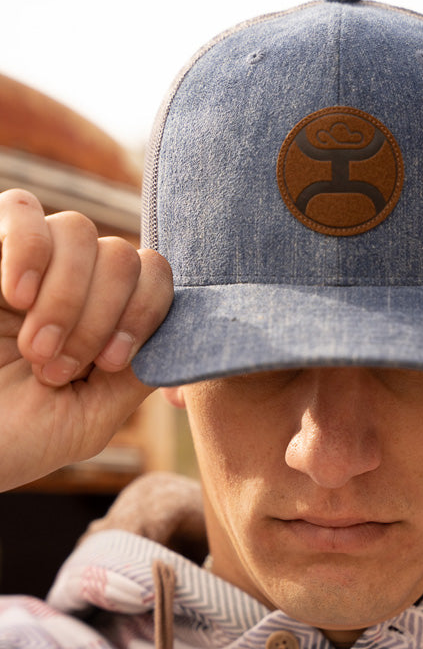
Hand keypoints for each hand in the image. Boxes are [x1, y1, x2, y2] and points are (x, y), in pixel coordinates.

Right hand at [0, 189, 172, 490]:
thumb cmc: (13, 440)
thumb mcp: (91, 417)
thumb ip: (138, 372)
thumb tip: (178, 332)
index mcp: (108, 320)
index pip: (157, 276)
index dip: (145, 313)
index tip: (110, 363)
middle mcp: (75, 284)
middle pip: (123, 255)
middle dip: (99, 316)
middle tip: (56, 368)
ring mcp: (31, 263)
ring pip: (80, 231)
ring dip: (65, 297)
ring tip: (33, 349)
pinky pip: (21, 208)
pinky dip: (28, 249)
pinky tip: (16, 297)